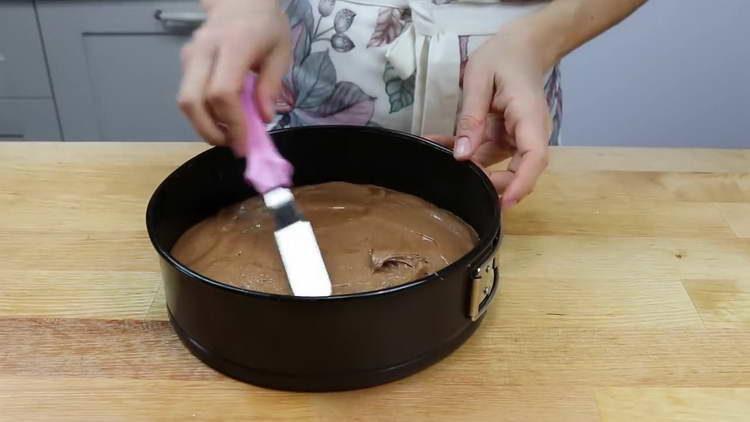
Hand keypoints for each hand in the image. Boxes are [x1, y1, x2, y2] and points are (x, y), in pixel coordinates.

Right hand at [178, 0, 290, 149]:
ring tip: (229, 133)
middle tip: (232, 144)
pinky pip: (188, 93)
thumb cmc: (265, 25)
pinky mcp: (186, 61)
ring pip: (185, 100)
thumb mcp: (280, 53)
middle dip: (209, 130)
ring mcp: (191, 55)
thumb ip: (271, 86)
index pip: (222, 92)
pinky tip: (222, 118)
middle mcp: (205, 50)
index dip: (232, 122)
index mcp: (234, 45)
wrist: (240, 0)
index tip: (244, 142)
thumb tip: (264, 118)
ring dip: (204, 125)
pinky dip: (203, 113)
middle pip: (192, 100)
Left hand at [433, 22, 552, 209]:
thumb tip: (462, 155)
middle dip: (490, 184)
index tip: (503, 203)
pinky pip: (486, 154)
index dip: (520, 184)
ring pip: (499, 167)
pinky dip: (466, 155)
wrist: (521, 47)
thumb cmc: (503, 57)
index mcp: (529, 118)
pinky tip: (438, 146)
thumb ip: (471, 117)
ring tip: (437, 160)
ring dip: (471, 170)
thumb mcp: (479, 79)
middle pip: (519, 171)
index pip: (534, 158)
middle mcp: (529, 134)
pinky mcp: (505, 138)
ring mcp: (517, 138)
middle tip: (456, 185)